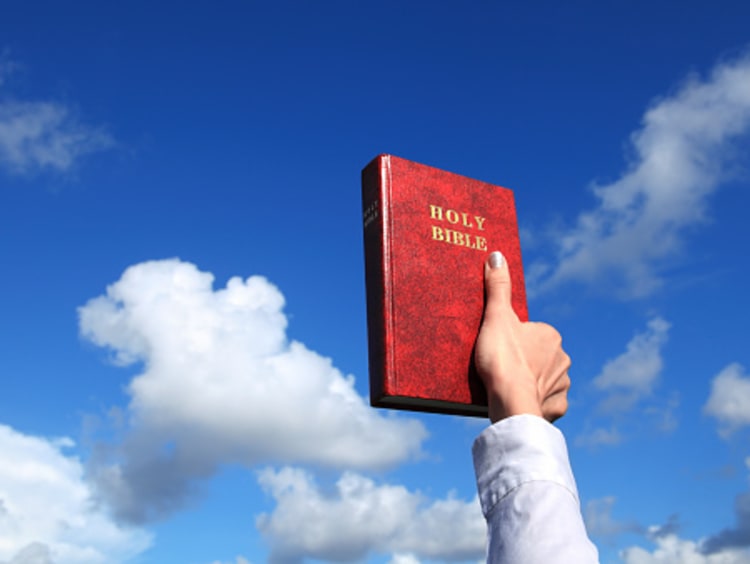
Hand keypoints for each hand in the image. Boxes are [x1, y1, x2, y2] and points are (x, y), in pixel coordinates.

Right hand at [474, 251, 570, 423]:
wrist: (510, 402)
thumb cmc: (503, 358)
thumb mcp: (496, 317)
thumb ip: (498, 287)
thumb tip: (497, 256)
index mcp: (551, 335)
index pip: (530, 332)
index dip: (512, 339)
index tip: (499, 348)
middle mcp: (563, 357)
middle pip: (539, 356)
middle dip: (524, 361)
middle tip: (501, 367)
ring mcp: (562, 384)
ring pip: (545, 379)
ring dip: (530, 383)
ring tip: (507, 387)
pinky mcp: (557, 407)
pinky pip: (546, 402)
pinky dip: (535, 402)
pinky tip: (520, 401)